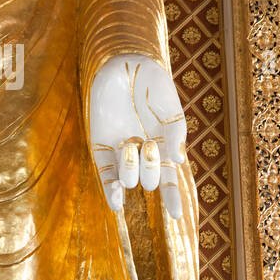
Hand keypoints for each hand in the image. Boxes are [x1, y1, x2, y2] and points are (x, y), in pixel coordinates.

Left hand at [89, 54, 186, 218]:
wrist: (125, 65)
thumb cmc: (152, 84)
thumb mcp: (170, 108)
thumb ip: (176, 134)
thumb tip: (178, 162)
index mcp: (164, 146)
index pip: (169, 180)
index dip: (172, 198)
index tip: (177, 215)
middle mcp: (143, 154)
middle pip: (149, 181)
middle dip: (150, 169)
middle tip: (149, 144)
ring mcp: (121, 152)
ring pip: (128, 180)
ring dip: (131, 170)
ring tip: (130, 144)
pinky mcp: (101, 147)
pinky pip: (105, 174)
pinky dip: (110, 189)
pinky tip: (116, 202)